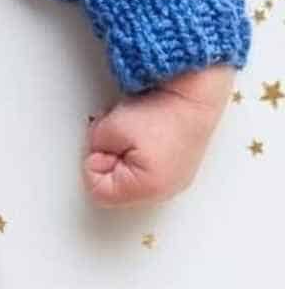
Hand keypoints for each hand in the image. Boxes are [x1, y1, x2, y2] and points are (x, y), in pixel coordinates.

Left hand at [82, 66, 233, 206]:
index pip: (97, 189)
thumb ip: (94, 148)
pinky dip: (140, 152)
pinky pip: (146, 168)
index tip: (106, 142)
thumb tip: (98, 156)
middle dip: (110, 158)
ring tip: (136, 132)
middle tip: (121, 135)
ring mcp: (173, 182)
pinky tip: (147, 135)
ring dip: (125, 154)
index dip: (95, 161)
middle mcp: (163, 193)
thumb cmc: (160, 111)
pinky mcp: (178, 169)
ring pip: (130, 177)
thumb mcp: (108, 129)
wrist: (194, 95)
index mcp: (145, 189)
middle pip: (115, 186)